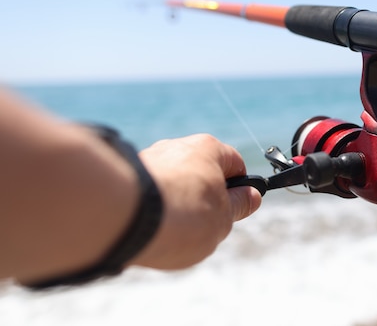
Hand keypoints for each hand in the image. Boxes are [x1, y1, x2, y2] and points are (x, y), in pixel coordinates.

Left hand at [132, 134, 261, 269]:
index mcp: (208, 148)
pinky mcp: (124, 176)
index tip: (237, 208)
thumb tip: (252, 195)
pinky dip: (152, 208)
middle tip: (204, 225)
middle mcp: (177, 146)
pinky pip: (148, 193)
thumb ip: (239, 205)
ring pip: (172, 183)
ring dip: (176, 203)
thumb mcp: (225, 217)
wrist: (126, 220)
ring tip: (172, 230)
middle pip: (201, 172)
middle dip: (204, 197)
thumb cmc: (185, 215)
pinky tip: (149, 227)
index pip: (235, 164)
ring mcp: (149, 159)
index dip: (240, 188)